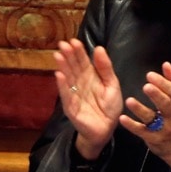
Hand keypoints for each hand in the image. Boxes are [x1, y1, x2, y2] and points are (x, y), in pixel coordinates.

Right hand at [54, 39, 122, 158]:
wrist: (106, 130)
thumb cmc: (109, 108)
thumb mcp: (112, 85)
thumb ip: (105, 68)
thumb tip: (99, 48)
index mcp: (91, 77)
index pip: (83, 62)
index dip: (79, 52)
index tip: (74, 41)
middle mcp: (80, 84)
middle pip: (73, 68)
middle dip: (68, 56)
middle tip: (63, 44)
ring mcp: (74, 95)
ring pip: (68, 78)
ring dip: (63, 67)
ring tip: (58, 55)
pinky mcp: (71, 107)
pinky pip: (66, 95)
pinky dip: (62, 86)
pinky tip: (59, 75)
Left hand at [118, 61, 170, 171]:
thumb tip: (166, 65)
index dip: (163, 83)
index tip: (150, 75)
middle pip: (166, 104)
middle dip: (156, 94)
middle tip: (146, 85)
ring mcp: (163, 128)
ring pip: (152, 118)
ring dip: (140, 109)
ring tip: (129, 100)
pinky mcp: (153, 138)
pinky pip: (142, 131)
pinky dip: (132, 125)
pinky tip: (122, 118)